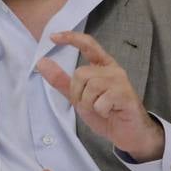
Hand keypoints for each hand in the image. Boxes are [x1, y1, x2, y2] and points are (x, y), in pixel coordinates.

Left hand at [36, 31, 163, 161]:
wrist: (128, 133)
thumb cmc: (105, 113)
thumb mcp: (78, 97)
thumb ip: (61, 81)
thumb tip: (42, 62)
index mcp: (102, 66)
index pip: (88, 44)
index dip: (71, 38)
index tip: (52, 37)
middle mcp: (112, 70)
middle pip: (81, 73)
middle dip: (78, 94)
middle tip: (89, 105)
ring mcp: (120, 81)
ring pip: (90, 87)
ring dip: (88, 104)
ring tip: (100, 109)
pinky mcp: (125, 94)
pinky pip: (100, 101)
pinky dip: (99, 111)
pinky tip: (109, 113)